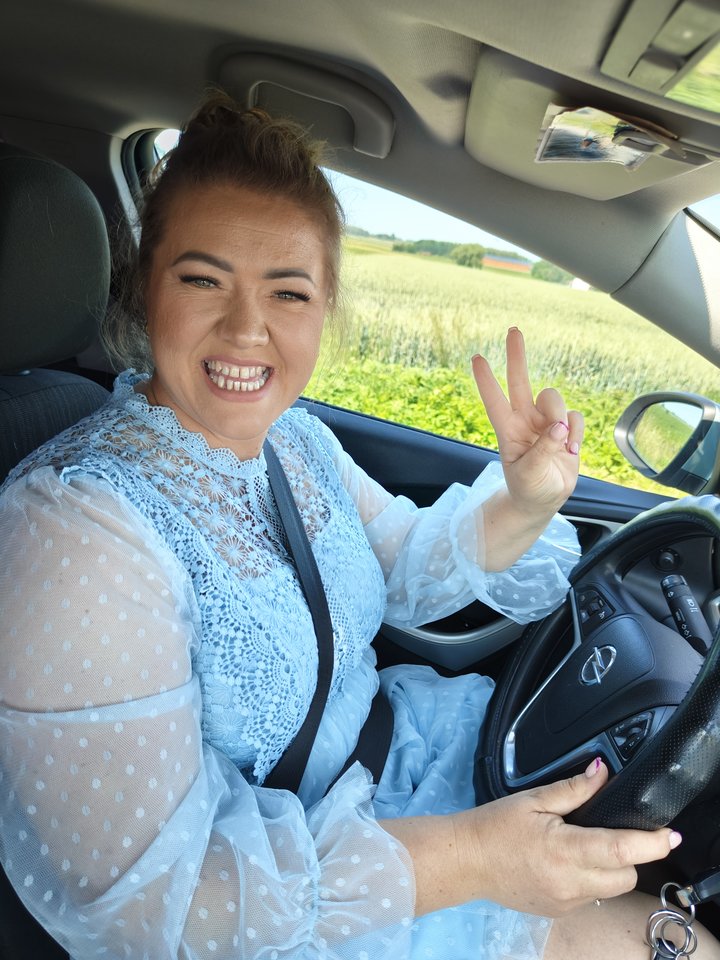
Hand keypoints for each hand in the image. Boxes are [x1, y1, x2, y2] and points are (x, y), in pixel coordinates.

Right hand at [454, 759, 680, 916]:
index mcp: (563, 849)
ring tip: (584, 845)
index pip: (621, 849)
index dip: (651, 842)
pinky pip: (590, 896)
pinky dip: (590, 879)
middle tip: (613, 831)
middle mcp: (569, 882)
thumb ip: (573, 789)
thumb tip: (602, 772)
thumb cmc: (495, 825)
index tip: (669, 834)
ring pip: (610, 888)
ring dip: (610, 868)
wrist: (466, 861)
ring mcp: (565, 901)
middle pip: (625, 874)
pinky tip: (566, 862)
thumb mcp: (533, 798)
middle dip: (629, 854)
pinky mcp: (558, 911)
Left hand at [472, 327, 583, 514]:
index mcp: (507, 430)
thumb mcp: (529, 475)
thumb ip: (543, 450)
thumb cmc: (528, 489)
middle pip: (520, 381)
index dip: (486, 380)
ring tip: (562, 446)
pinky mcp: (566, 429)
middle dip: (517, 356)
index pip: (494, 401)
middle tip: (513, 330)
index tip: (476, 358)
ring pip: (554, 399)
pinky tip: (571, 452)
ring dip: (561, 417)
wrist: (544, 502)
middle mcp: (525, 421)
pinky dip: (577, 433)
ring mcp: (546, 423)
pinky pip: (575, 418)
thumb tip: (560, 427)